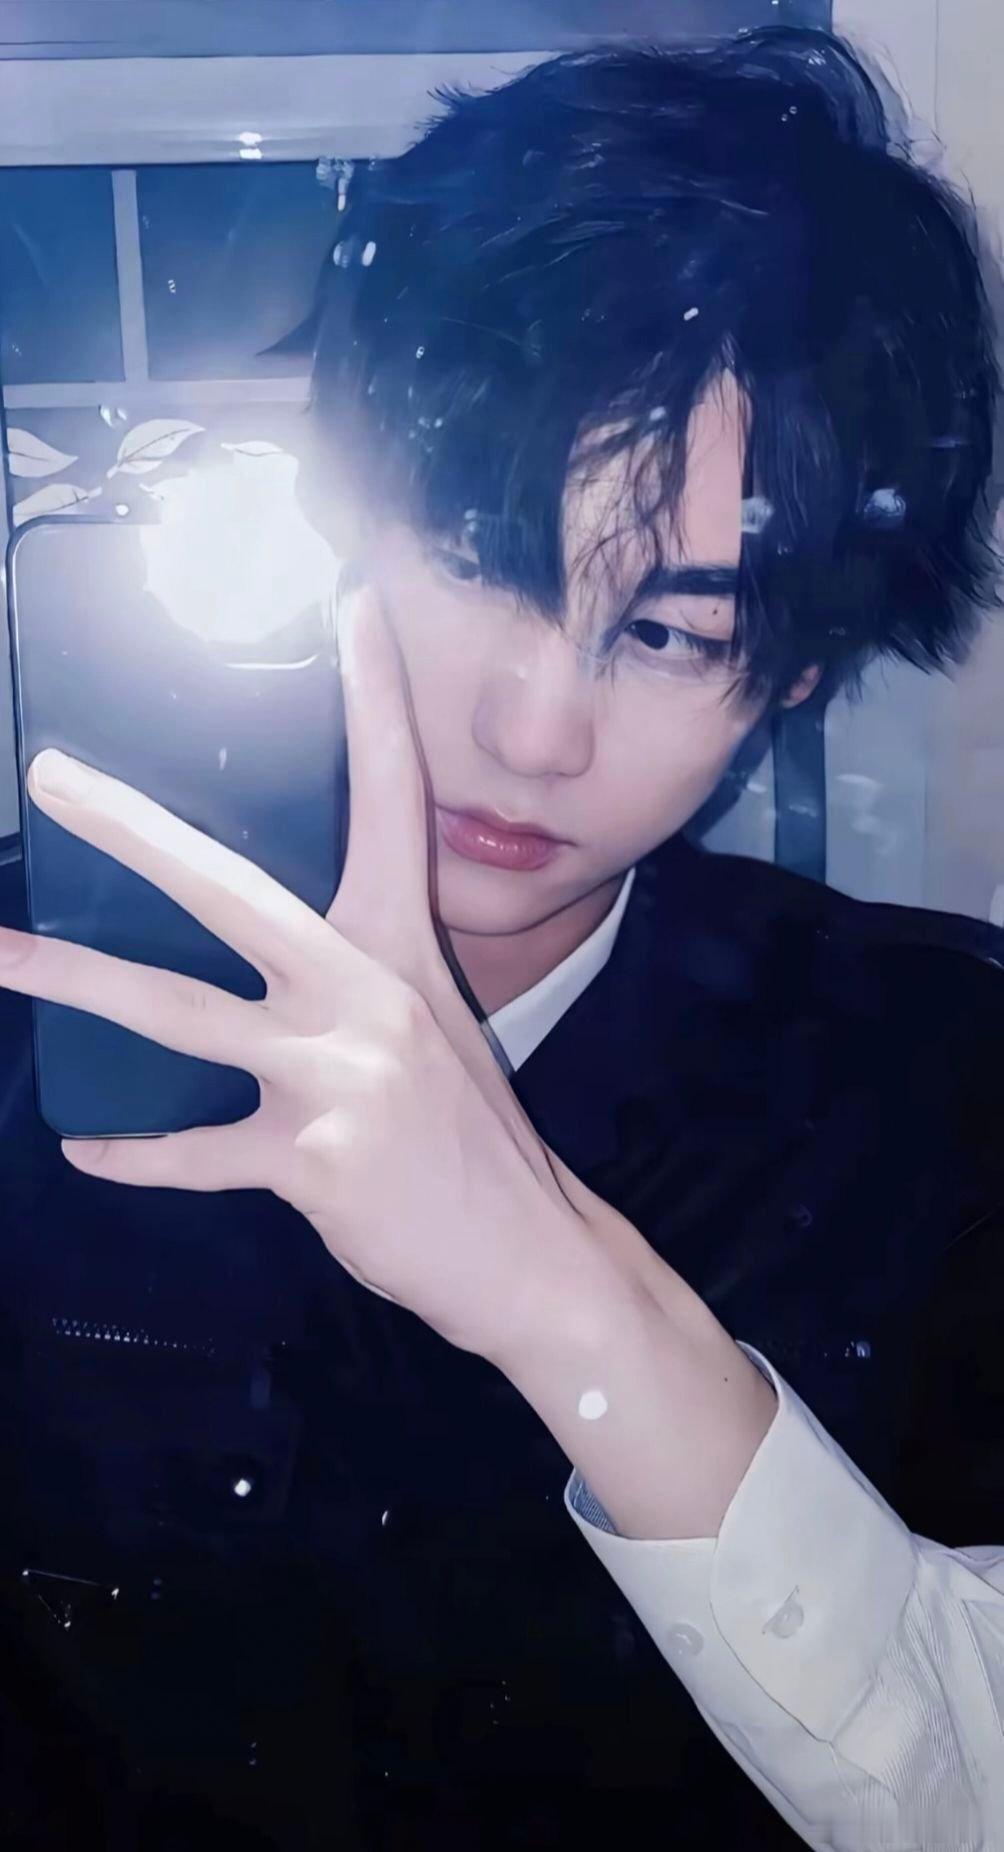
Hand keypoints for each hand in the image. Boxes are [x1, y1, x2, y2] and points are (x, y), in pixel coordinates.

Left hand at [0, 589, 617, 1365]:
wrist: (530, 1254)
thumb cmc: (475, 1136)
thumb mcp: (431, 1026)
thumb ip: (354, 975)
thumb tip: (268, 946)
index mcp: (401, 946)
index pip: (391, 798)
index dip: (374, 698)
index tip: (352, 604)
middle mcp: (367, 994)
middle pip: (234, 891)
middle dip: (137, 830)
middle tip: (55, 776)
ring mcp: (338, 1076)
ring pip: (179, 1014)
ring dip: (75, 983)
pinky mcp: (311, 1161)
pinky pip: (197, 1151)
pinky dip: (138, 1155)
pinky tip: (85, 1149)